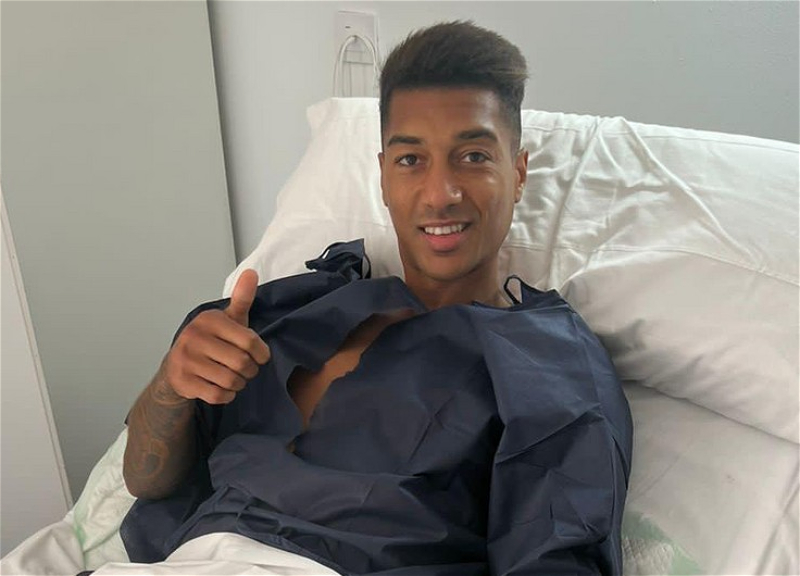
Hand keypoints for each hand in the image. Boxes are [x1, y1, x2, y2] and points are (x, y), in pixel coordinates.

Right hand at [160, 269, 270, 403]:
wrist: (176, 366)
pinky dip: (227, 395)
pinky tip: (225, 388)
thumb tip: (251, 272)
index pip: (249, 340)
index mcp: (209, 320)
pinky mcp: (182, 381)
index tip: (261, 357)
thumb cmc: (210, 341)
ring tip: (237, 378)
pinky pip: (217, 395)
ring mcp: (186, 360)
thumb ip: (241, 298)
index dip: (262, 353)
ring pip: (230, 381)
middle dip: (250, 371)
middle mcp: (194, 337)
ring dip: (239, 384)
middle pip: (241, 363)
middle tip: (248, 370)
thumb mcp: (227, 319)